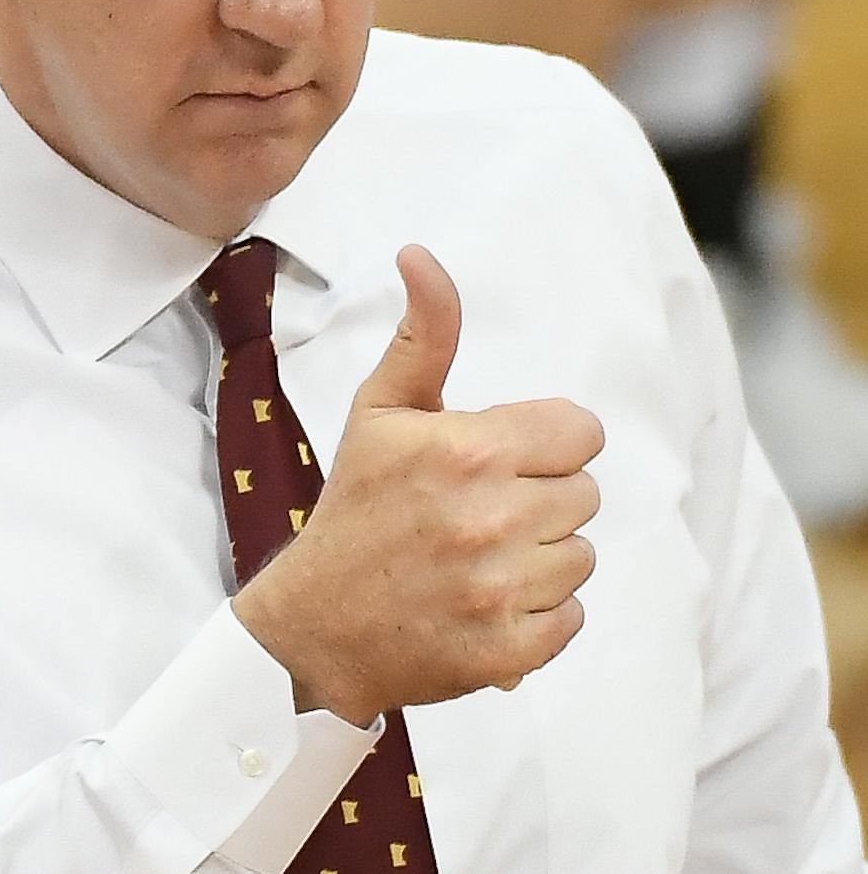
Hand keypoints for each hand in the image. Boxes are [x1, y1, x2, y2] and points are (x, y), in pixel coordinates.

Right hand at [233, 245, 602, 725]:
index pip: (581, 431)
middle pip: (585, 492)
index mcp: (469, 449)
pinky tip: (485, 600)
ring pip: (582, 554)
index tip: (497, 457)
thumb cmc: (354, 507)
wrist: (317, 625)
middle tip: (477, 509)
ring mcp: (505, 590)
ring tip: (479, 557)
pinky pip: (573, 615)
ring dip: (540, 556)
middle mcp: (494, 518)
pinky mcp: (514, 649)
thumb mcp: (380, 409)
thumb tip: (420, 253)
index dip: (542, 441)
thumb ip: (423, 333)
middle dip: (538, 495)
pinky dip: (538, 612)